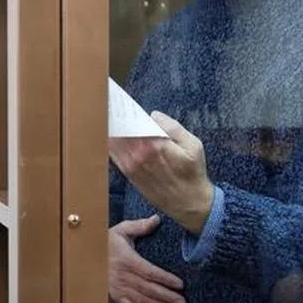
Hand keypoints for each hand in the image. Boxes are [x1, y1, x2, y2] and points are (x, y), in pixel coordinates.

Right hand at [108, 215, 184, 302]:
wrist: (86, 255)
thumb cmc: (107, 242)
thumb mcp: (121, 230)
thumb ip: (139, 226)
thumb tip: (157, 219)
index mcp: (126, 259)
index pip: (149, 272)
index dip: (165, 279)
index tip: (180, 284)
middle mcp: (122, 276)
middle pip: (148, 289)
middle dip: (167, 297)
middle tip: (183, 302)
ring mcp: (118, 288)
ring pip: (142, 300)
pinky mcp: (115, 295)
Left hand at [109, 112, 213, 233]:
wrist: (189, 203)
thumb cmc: (193, 173)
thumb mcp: (194, 146)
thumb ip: (173, 127)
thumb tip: (154, 115)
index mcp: (155, 145)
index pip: (133, 121)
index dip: (125, 110)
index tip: (118, 99)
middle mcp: (139, 155)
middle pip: (121, 130)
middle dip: (116, 116)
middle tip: (109, 103)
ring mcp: (132, 166)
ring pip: (115, 142)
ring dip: (111, 129)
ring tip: (108, 114)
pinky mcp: (129, 175)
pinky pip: (114, 155)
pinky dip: (111, 143)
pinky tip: (110, 133)